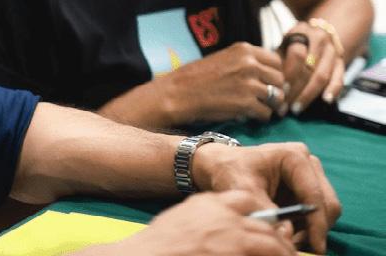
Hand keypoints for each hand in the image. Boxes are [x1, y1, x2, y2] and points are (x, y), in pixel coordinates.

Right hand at [75, 191, 296, 255]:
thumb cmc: (160, 243)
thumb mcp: (183, 218)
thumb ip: (205, 217)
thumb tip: (222, 228)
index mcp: (210, 203)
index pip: (245, 199)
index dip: (262, 212)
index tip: (270, 224)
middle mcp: (225, 218)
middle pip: (264, 223)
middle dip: (280, 238)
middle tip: (289, 249)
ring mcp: (232, 240)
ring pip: (270, 243)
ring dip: (284, 252)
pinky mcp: (235, 254)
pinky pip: (263, 253)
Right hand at [162, 42, 285, 123]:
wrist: (178, 93)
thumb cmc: (198, 77)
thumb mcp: (224, 58)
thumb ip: (246, 62)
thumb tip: (271, 76)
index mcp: (244, 49)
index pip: (277, 61)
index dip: (274, 74)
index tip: (266, 83)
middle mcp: (249, 64)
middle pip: (280, 79)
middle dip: (275, 91)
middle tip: (264, 99)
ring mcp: (249, 84)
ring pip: (277, 98)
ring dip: (269, 106)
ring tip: (255, 108)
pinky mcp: (246, 104)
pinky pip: (266, 114)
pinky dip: (259, 118)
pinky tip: (247, 115)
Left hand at [191, 141, 340, 253]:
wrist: (221, 166)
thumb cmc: (230, 171)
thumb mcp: (242, 189)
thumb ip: (265, 211)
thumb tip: (287, 234)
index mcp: (294, 156)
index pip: (314, 195)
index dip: (316, 224)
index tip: (315, 247)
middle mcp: (308, 163)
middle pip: (327, 204)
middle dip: (315, 229)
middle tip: (296, 247)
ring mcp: (310, 175)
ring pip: (325, 212)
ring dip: (311, 231)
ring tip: (288, 241)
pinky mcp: (307, 188)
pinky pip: (317, 214)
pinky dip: (307, 228)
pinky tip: (288, 233)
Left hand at [280, 23, 344, 113]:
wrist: (321, 32)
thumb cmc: (296, 41)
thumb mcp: (285, 42)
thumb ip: (279, 58)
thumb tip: (269, 82)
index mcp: (302, 32)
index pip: (297, 55)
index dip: (288, 74)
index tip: (279, 89)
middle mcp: (320, 40)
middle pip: (309, 68)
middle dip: (296, 90)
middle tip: (285, 105)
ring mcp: (333, 51)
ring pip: (323, 76)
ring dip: (309, 95)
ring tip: (297, 108)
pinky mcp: (342, 62)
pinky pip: (340, 78)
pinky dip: (333, 90)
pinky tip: (326, 101)